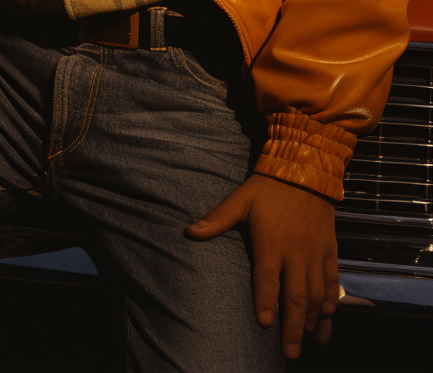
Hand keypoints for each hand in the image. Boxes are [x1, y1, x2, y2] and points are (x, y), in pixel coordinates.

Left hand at [185, 172, 338, 359]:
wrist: (306, 169)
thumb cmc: (268, 187)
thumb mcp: (241, 199)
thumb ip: (217, 219)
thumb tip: (189, 232)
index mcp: (271, 242)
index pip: (267, 278)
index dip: (266, 301)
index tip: (265, 324)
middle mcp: (295, 252)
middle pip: (296, 296)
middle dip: (293, 327)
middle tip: (289, 353)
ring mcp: (315, 253)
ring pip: (317, 294)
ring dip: (313, 320)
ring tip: (307, 340)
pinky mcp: (329, 250)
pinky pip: (333, 281)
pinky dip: (332, 301)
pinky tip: (327, 317)